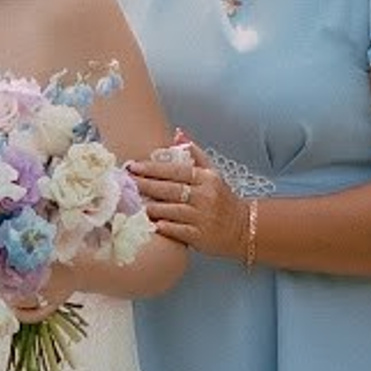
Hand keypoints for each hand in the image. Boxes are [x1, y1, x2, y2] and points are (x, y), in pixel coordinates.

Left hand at [124, 137, 244, 259]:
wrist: (243, 228)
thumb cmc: (222, 198)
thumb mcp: (213, 173)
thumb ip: (194, 153)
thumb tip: (177, 134)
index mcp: (206, 178)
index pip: (176, 170)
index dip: (152, 168)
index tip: (133, 166)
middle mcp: (205, 196)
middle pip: (169, 189)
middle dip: (145, 185)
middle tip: (126, 182)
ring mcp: (202, 217)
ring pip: (170, 210)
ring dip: (150, 207)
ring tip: (133, 203)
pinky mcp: (200, 236)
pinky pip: (177, 230)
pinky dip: (164, 226)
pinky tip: (152, 223)